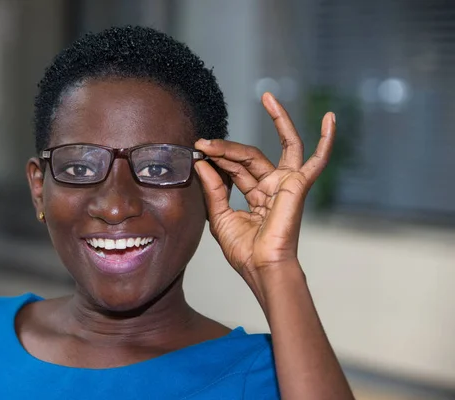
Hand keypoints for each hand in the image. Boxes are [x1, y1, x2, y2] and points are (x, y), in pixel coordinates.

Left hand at [194, 93, 334, 281]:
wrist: (260, 267)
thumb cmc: (243, 250)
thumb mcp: (219, 215)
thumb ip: (214, 187)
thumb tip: (202, 162)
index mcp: (256, 195)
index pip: (236, 168)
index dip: (217, 158)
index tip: (198, 151)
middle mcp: (273, 186)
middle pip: (250, 155)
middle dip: (226, 148)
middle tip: (203, 142)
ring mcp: (287, 184)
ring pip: (278, 146)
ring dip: (276, 120)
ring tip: (267, 97)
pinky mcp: (298, 185)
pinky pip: (317, 160)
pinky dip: (326, 140)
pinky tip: (330, 118)